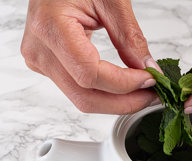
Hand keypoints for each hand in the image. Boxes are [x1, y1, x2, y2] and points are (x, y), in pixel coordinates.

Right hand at [21, 0, 159, 113]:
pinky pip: (79, 90)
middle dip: (124, 103)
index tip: (150, 79)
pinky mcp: (48, 66)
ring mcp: (40, 61)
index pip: (90, 74)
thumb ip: (130, 38)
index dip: (124, 84)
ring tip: (142, 93)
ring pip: (83, 99)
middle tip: (152, 97)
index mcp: (50, 27)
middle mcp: (39, 51)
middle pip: (85, 98)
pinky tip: (124, 88)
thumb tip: (149, 70)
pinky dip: (105, 93)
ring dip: (117, 102)